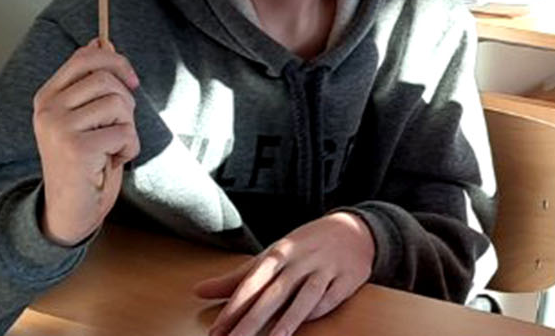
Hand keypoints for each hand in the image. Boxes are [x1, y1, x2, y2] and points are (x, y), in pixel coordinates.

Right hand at [33, 42, 139, 245]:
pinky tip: (111, 162)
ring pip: (119, 104)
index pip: (85, 57)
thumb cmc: (85, 158)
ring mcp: (58, 128)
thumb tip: (100, 40)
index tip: (131, 81)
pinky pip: (124, 132)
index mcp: (48, 97)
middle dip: (125, 102)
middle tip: (117, 128)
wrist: (71, 206)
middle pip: (106, 78)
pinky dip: (129, 148)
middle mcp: (47, 109)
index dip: (116, 62)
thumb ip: (91, 81)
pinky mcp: (75, 148)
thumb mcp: (86, 115)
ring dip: (128, 128)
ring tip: (111, 146)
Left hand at [194, 211, 374, 335]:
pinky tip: (304, 324)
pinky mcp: (347, 279)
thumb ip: (237, 277)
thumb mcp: (273, 255)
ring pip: (305, 297)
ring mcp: (325, 269)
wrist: (355, 228)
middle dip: (252, 321)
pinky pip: (331, 298)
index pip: (252, 282)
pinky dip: (318, 311)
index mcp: (279, 252)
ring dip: (288, 320)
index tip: (216, 331)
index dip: (233, 308)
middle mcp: (301, 260)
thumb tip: (198, 291)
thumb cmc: (306, 246)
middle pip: (274, 294)